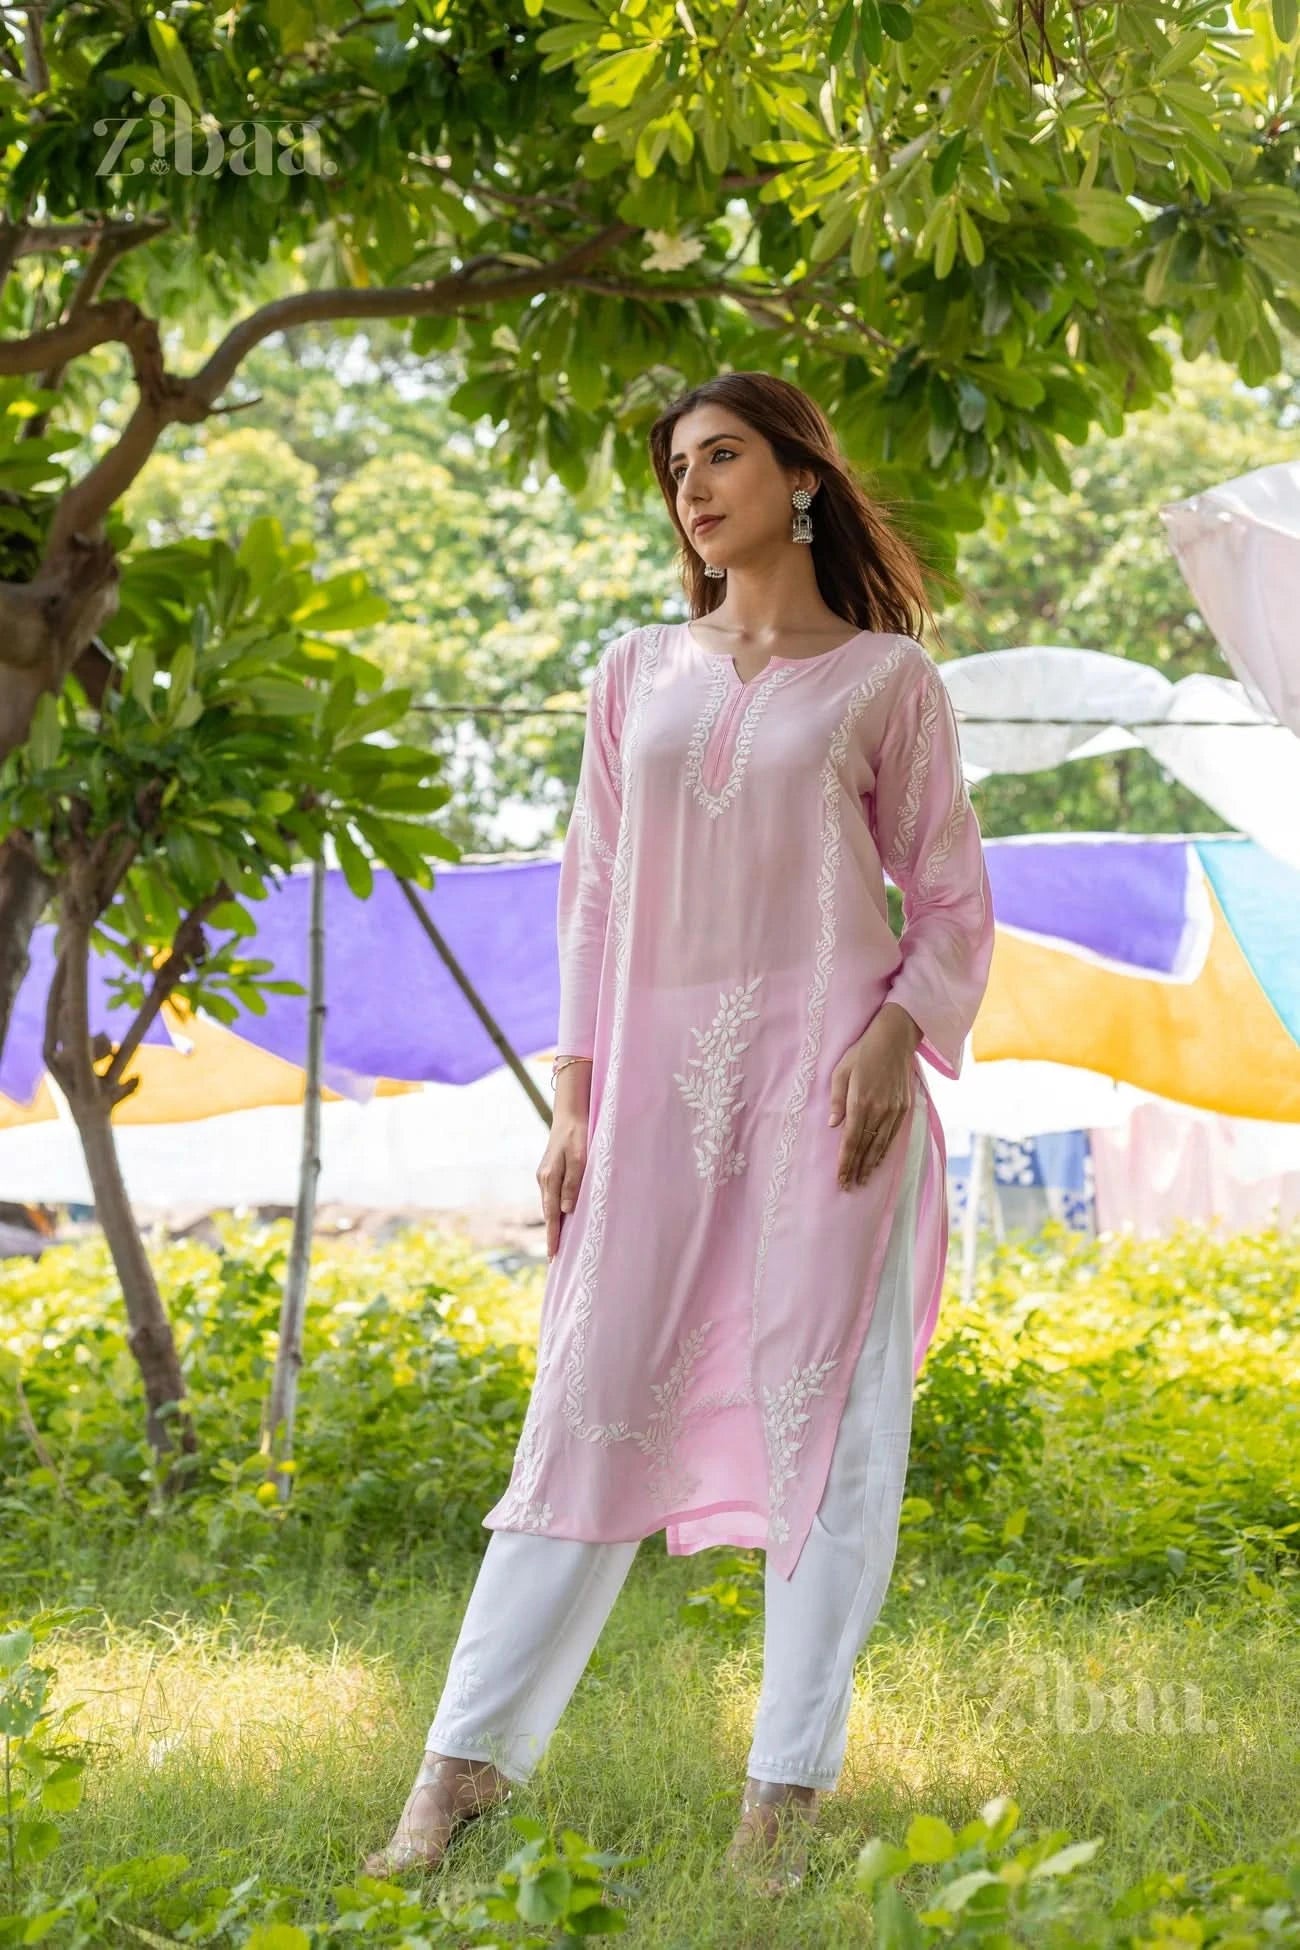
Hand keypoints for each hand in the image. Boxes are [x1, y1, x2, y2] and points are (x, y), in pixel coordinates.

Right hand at [537, 1110, 589, 1258]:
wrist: (569, 1116)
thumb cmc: (578, 1136)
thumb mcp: (579, 1159)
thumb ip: (572, 1184)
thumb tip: (566, 1211)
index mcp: (549, 1178)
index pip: (551, 1215)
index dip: (553, 1237)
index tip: (552, 1256)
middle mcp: (543, 1180)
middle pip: (548, 1214)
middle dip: (551, 1235)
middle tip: (554, 1259)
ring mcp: (545, 1176)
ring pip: (549, 1206)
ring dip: (553, 1224)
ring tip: (558, 1244)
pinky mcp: (549, 1173)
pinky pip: (551, 1197)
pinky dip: (555, 1211)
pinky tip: (560, 1219)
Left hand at [828, 1003, 919, 1188]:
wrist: (895, 1039)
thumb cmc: (862, 1052)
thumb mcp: (841, 1071)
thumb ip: (837, 1100)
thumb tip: (834, 1126)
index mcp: (859, 1102)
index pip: (850, 1140)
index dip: (845, 1162)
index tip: (840, 1178)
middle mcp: (878, 1110)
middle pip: (865, 1147)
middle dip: (856, 1168)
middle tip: (849, 1186)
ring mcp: (894, 1110)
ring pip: (881, 1144)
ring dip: (871, 1164)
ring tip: (863, 1179)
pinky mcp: (904, 1107)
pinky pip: (893, 1135)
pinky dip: (884, 1150)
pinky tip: (878, 1160)